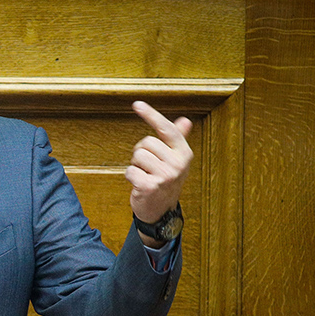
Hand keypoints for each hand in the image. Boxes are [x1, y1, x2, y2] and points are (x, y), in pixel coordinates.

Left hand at [125, 101, 192, 244]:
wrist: (162, 211)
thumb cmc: (166, 181)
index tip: (137, 104)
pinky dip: (130, 177)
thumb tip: (184, 121)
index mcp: (184, 153)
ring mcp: (165, 176)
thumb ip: (178, 140)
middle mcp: (177, 163)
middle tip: (148, 166)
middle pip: (146, 142)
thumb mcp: (175, 160)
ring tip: (145, 175)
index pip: (166, 129)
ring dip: (136, 166)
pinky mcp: (150, 186)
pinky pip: (130, 171)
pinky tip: (139, 185)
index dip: (151, 115)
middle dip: (141, 152)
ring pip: (136, 156)